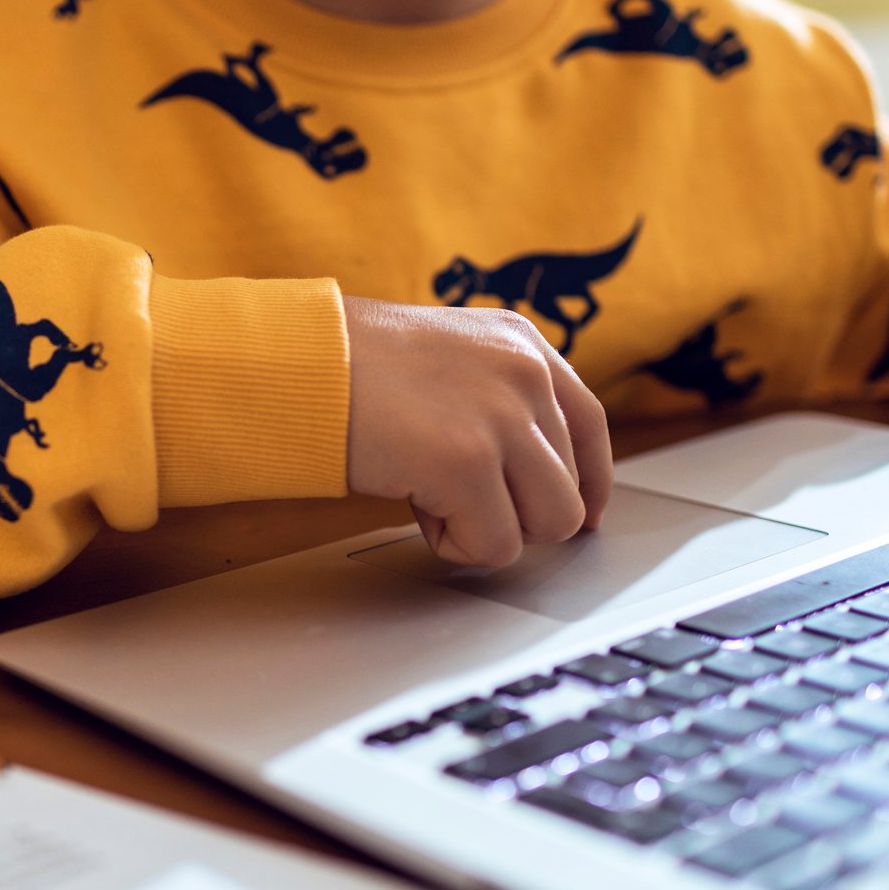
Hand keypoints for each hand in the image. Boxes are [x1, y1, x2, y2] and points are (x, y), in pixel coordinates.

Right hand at [345, 297, 612, 568]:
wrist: (297, 365)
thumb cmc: (351, 367)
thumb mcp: (449, 357)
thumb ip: (498, 397)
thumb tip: (534, 472)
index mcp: (523, 344)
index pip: (591, 425)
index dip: (588, 482)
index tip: (580, 513)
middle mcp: (525, 375)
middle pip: (570, 489)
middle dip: (516, 510)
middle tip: (455, 496)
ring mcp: (501, 418)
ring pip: (549, 524)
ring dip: (492, 529)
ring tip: (436, 499)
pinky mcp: (468, 464)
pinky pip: (495, 545)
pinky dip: (455, 542)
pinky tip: (417, 506)